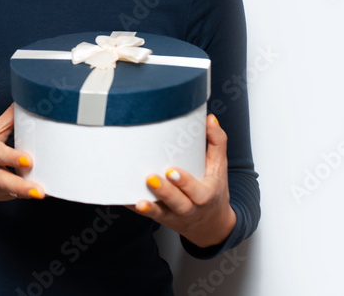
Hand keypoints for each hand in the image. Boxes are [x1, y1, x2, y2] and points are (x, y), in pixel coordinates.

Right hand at [0, 103, 43, 202]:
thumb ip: (7, 121)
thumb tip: (23, 103)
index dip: (13, 157)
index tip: (28, 160)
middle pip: (2, 180)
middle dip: (20, 186)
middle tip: (38, 190)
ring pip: (9, 192)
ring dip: (25, 193)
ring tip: (41, 193)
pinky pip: (15, 195)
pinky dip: (26, 194)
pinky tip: (41, 192)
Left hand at [125, 114, 236, 247]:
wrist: (211, 224)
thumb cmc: (213, 191)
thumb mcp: (219, 168)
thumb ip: (216, 143)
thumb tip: (210, 119)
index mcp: (205, 195)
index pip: (197, 191)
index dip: (185, 182)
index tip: (171, 170)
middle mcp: (189, 208)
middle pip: (177, 203)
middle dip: (165, 192)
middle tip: (151, 178)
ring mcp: (173, 215)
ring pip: (160, 213)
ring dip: (149, 206)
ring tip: (138, 199)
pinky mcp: (160, 217)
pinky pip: (147, 215)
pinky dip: (135, 208)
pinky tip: (124, 200)